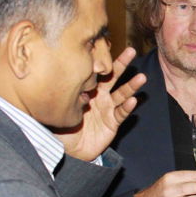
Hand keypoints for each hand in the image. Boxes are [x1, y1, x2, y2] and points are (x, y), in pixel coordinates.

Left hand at [56, 46, 146, 160]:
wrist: (69, 149)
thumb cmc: (61, 127)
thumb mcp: (58, 107)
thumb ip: (60, 93)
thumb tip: (54, 76)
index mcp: (86, 89)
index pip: (95, 71)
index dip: (100, 60)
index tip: (104, 46)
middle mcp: (99, 96)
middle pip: (112, 77)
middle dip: (122, 64)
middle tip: (131, 51)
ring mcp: (108, 108)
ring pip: (122, 94)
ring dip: (132, 86)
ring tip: (141, 78)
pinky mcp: (113, 122)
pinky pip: (121, 113)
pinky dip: (127, 107)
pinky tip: (133, 101)